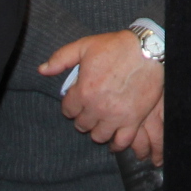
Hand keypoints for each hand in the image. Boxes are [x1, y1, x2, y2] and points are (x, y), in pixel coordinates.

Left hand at [39, 31, 164, 155]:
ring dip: (98, 130)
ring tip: (101, 122)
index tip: (78, 100)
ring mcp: (116, 116)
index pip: (68, 110)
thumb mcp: (85, 46)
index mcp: (83, 91)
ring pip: (99, 136)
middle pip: (82, 125)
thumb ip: (61, 58)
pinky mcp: (133, 120)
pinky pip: (122, 141)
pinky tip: (114, 140)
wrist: (148, 50)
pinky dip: (116, 144)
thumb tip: (42, 70)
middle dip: (84, 117)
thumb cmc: (116, 47)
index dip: (71, 105)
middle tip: (91, 109)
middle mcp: (97, 107)